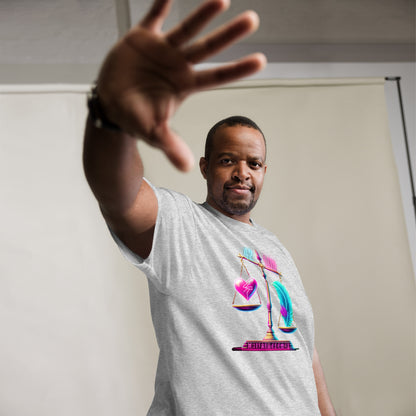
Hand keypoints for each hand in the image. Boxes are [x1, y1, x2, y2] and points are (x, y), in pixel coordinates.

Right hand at [96, 0, 265, 170]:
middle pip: (208, 48)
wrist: (111, 104)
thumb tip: (187, 168)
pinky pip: (153, 16)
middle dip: (229, 35)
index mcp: (185, 85)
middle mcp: (178, 65)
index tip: (261, 61)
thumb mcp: (153, 133)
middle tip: (253, 21)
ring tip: (222, 0)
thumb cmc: (135, 118)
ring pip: (187, 28)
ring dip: (203, 14)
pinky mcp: (142, 37)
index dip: (237, 70)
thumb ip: (171, 145)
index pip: (217, 77)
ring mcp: (162, 49)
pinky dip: (162, 3)